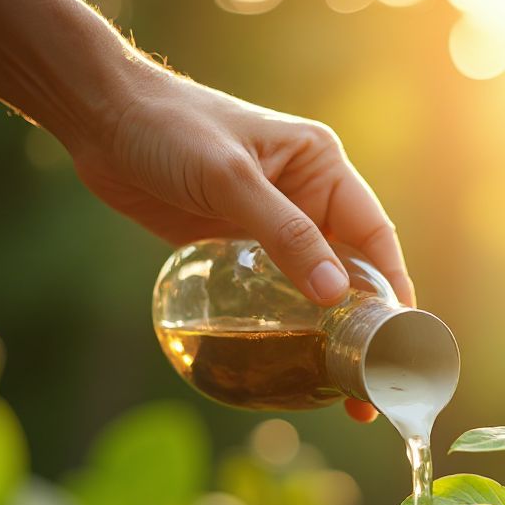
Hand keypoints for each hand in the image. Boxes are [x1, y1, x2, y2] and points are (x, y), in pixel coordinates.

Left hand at [71, 71, 413, 422]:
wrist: (100, 116)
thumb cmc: (169, 127)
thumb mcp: (230, 178)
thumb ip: (285, 234)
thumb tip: (333, 296)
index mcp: (322, 169)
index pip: (374, 236)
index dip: (394, 287)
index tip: (404, 337)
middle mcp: (308, 199)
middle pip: (352, 271)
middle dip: (365, 326)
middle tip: (370, 382)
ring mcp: (274, 227)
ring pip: (315, 288)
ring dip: (328, 334)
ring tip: (338, 388)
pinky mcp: (239, 248)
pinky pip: (274, 293)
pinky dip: (288, 325)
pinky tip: (293, 360)